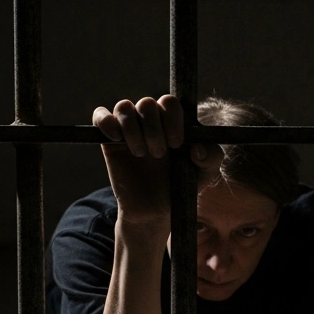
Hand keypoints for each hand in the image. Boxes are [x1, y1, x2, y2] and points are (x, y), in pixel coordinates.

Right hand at [91, 95, 223, 226]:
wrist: (155, 211)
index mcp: (173, 122)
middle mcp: (150, 121)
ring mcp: (128, 129)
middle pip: (147, 103)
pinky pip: (100, 115)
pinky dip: (106, 121)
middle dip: (154, 130)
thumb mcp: (205, 174)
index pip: (170, 102)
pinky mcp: (109, 140)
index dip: (172, 119)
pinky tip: (117, 140)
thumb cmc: (179, 188)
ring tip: (141, 154)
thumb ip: (213, 157)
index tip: (177, 145)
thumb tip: (198, 146)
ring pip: (124, 107)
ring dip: (133, 130)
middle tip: (159, 154)